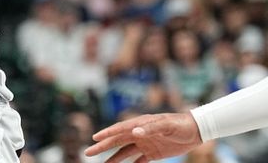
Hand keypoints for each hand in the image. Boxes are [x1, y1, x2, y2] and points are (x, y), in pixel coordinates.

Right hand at [85, 112, 202, 162]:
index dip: (106, 134)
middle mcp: (139, 133)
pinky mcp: (152, 153)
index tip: (94, 138)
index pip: (119, 129)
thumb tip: (133, 133)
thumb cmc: (179, 125)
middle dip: (102, 147)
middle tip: (88, 153)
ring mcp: (144, 143)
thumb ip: (150, 128)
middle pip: (117, 141)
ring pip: (124, 152)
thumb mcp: (166, 125)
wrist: (195, 131)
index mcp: (139, 124)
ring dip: (113, 158)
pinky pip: (138, 160)